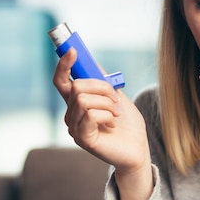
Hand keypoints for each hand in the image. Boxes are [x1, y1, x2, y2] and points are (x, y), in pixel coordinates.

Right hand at [53, 48, 152, 199]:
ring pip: (84, 99)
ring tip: (116, 113)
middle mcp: (72, 114)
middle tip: (115, 98)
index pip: (62, 80)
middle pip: (77, 86)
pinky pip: (90, 114)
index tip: (73, 51)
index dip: (64, 64)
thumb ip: (102, 81)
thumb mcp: (116, 96)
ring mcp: (74, 127)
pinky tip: (112, 123)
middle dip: (101, 87)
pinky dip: (107, 114)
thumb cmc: (127, 124)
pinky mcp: (82, 138)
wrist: (138, 148)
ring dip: (107, 103)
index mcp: (77, 102)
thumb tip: (91, 62)